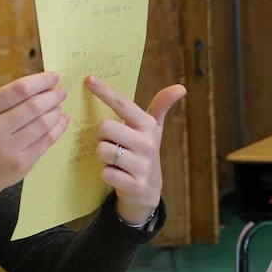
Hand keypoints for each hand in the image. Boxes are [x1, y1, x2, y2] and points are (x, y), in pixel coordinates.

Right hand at [0, 72, 68, 203]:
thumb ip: (11, 99)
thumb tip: (46, 84)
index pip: (18, 89)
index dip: (40, 81)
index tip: (54, 76)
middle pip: (33, 106)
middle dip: (52, 96)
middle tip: (61, 91)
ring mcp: (8, 149)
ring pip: (43, 124)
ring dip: (56, 111)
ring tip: (59, 105)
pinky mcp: (22, 163)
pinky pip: (47, 140)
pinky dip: (59, 127)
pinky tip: (63, 119)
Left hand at [87, 77, 186, 225]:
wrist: (148, 191)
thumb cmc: (144, 152)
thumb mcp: (153, 129)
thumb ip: (161, 106)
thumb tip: (181, 87)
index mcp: (148, 125)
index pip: (123, 104)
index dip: (105, 91)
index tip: (89, 80)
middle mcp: (146, 143)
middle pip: (104, 127)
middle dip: (101, 136)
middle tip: (112, 142)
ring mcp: (141, 164)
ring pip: (102, 150)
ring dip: (103, 156)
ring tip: (115, 159)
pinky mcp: (134, 184)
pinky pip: (106, 172)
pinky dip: (106, 173)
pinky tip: (117, 174)